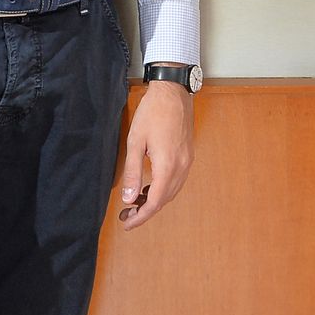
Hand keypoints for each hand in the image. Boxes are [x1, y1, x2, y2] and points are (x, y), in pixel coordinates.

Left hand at [116, 76, 193, 231]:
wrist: (173, 91)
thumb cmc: (152, 112)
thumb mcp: (135, 142)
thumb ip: (132, 172)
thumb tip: (128, 199)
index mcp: (168, 166)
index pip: (155, 202)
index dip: (140, 216)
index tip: (126, 223)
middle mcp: (182, 167)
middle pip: (165, 199)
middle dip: (146, 211)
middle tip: (126, 214)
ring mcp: (187, 161)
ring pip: (172, 191)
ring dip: (155, 200)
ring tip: (135, 202)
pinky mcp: (188, 154)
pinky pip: (177, 180)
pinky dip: (163, 188)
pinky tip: (150, 186)